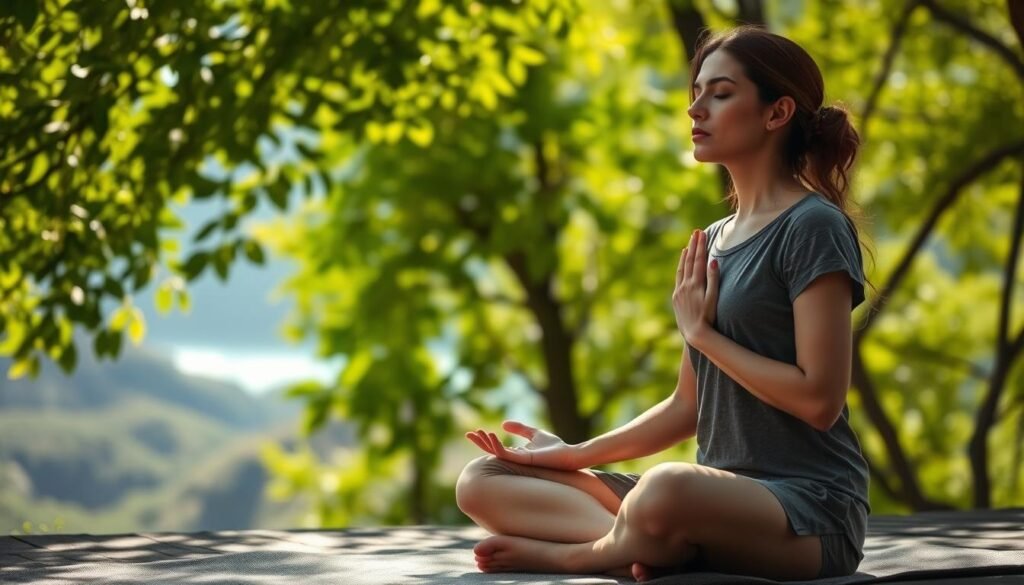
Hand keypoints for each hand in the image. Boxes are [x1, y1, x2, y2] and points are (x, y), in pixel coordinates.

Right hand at [464, 420, 580, 470]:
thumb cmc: (555, 447)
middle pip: (492, 451)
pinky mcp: (523, 460)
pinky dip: (497, 445)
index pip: (496, 447)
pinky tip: (491, 435)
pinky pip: (506, 454)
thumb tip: (504, 424)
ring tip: (479, 433)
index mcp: (516, 453)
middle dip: (480, 442)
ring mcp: (518, 460)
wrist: (568, 455)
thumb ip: (520, 429)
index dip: (485, 440)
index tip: (474, 431)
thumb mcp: (534, 433)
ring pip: (496, 453)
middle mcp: (515, 458)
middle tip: (468, 434)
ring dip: (486, 443)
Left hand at [672, 229, 719, 346]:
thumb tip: (713, 261)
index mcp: (696, 284)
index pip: (699, 260)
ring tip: (689, 243)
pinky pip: (678, 277)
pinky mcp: (676, 296)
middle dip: (693, 245)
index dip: (701, 246)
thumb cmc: (708, 317)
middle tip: (696, 232)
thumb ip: (713, 279)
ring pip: (682, 268)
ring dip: (686, 254)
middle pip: (690, 261)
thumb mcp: (714, 298)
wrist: (694, 333)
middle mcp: (685, 285)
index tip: (702, 233)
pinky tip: (682, 262)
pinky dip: (680, 267)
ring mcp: (679, 290)